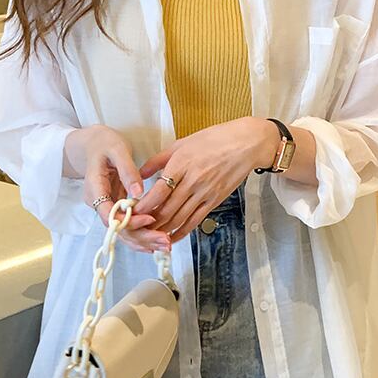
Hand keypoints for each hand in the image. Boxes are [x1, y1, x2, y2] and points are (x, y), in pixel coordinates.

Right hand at [63, 125, 171, 252]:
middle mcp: (98, 203)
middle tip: (165, 240)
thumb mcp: (117, 150)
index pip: (108, 214)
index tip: (150, 218)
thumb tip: (138, 192)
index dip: (128, 221)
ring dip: (144, 240)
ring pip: (123, 231)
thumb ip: (127, 170)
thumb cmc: (104, 144)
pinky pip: (128, 225)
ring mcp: (107, 207)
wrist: (92, 144)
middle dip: (142, 237)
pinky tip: (157, 240)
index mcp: (95, 189)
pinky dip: (142, 233)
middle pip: (118, 229)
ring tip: (166, 243)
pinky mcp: (116, 208)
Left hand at [132, 117, 280, 242]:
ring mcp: (204, 193)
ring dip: (162, 229)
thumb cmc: (215, 139)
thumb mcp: (182, 143)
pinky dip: (181, 232)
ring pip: (179, 218)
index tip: (132, 211)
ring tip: (149, 235)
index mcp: (182, 163)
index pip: (158, 191)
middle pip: (167, 209)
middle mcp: (192, 181)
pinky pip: (195, 221)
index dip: (144, 205)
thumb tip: (140, 173)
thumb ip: (158, 160)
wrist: (246, 145)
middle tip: (136, 227)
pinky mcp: (214, 201)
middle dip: (149, 221)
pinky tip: (171, 237)